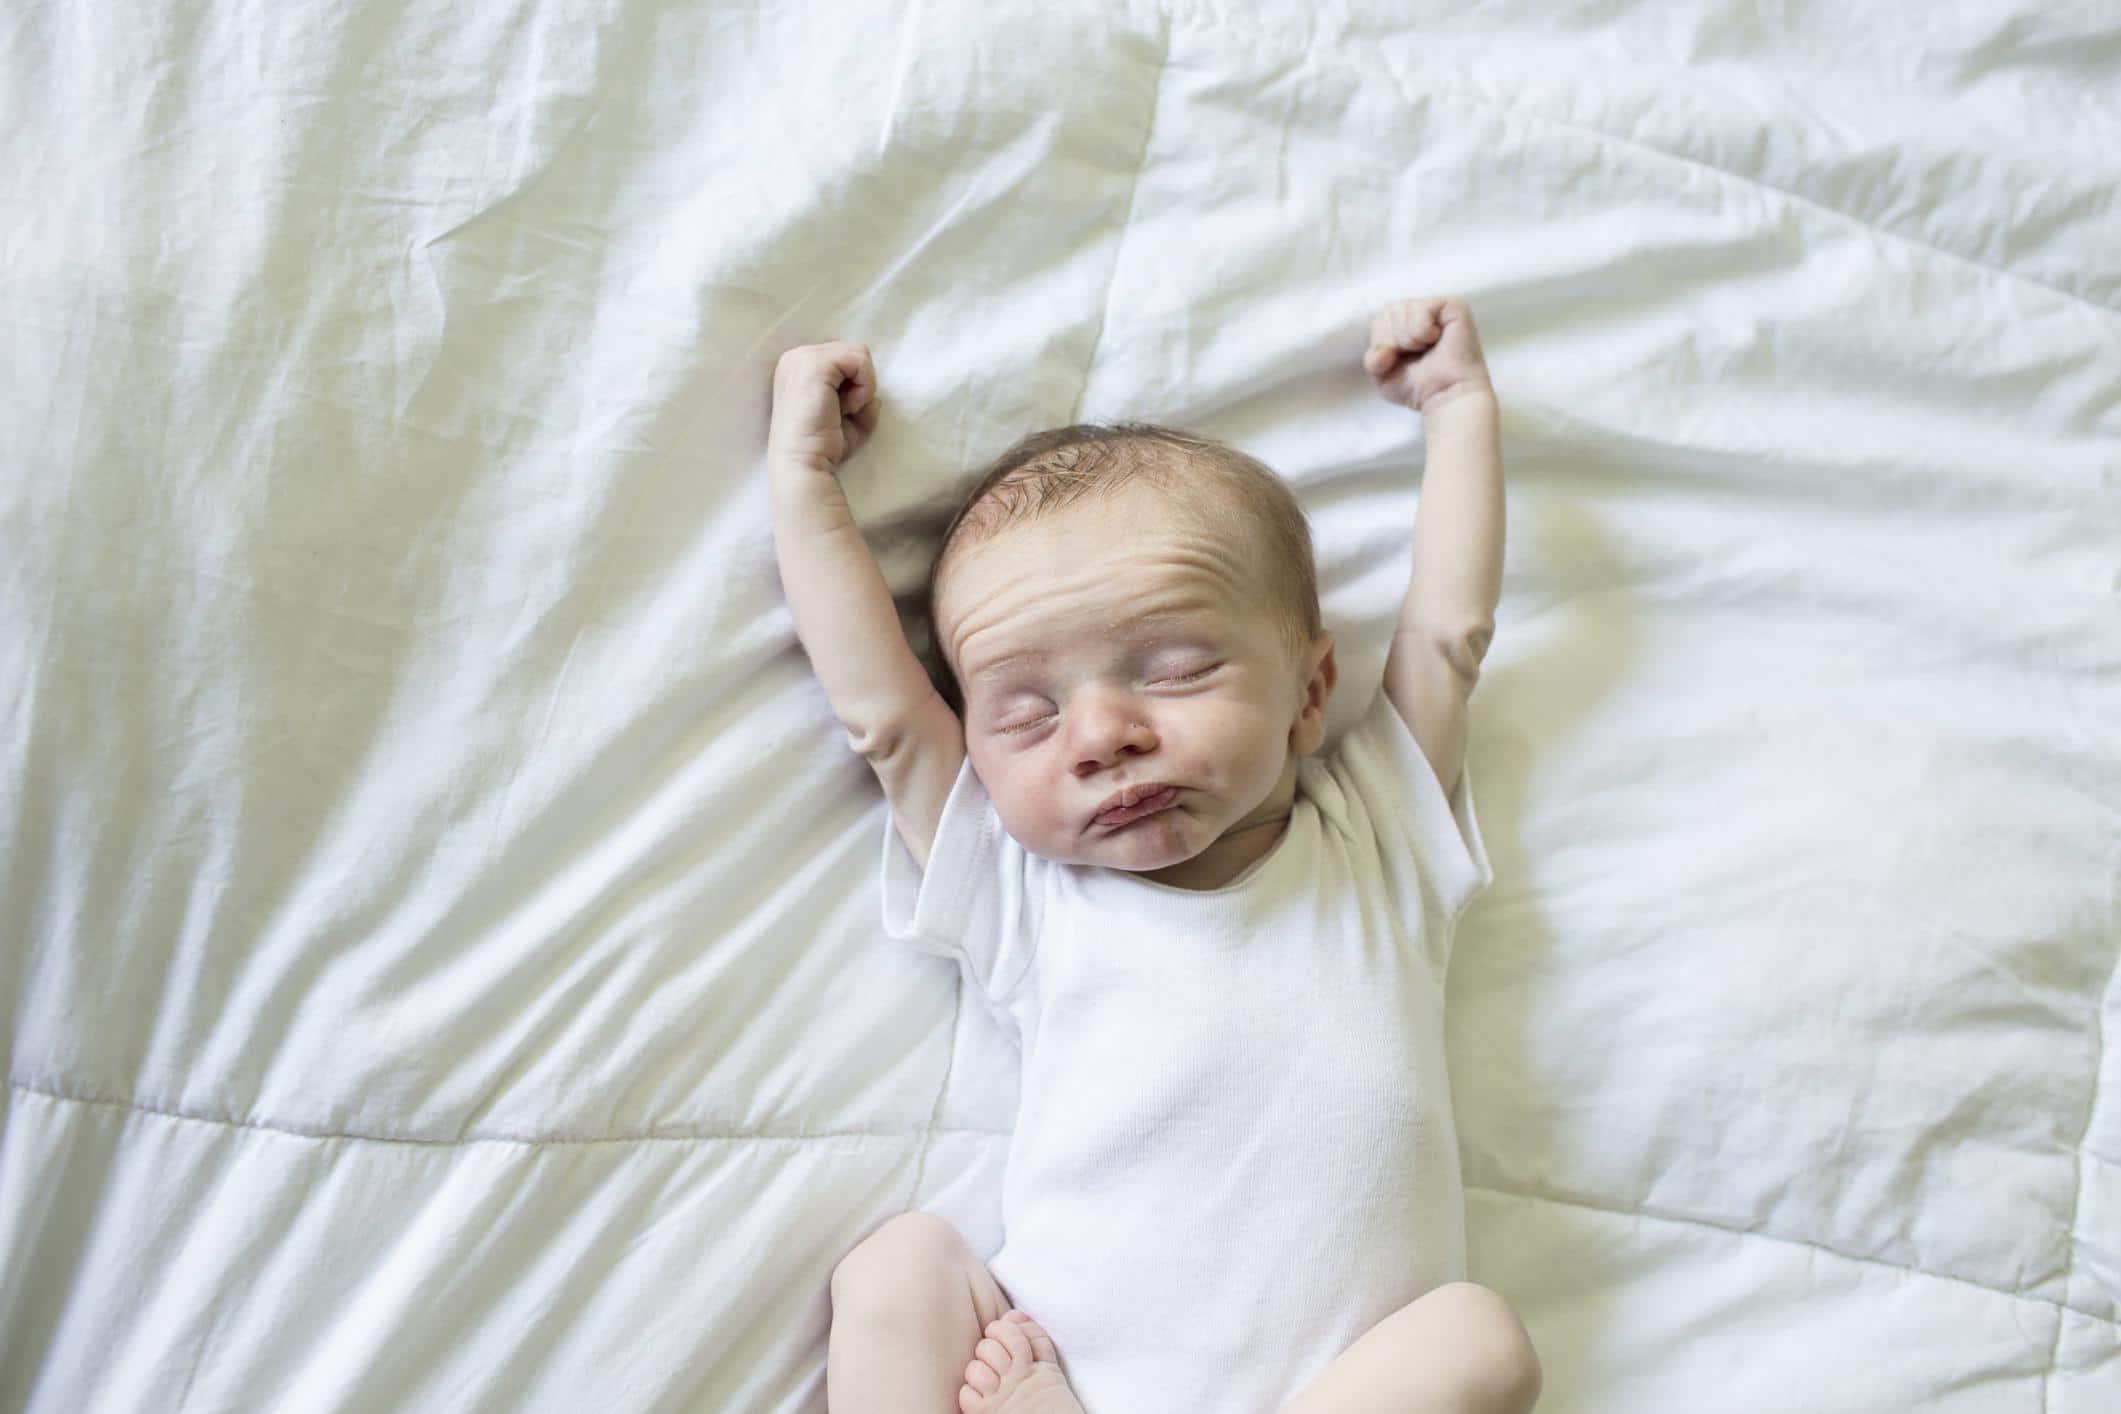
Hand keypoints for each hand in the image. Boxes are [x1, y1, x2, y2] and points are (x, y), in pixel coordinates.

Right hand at [770, 340, 881, 472]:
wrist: (803, 464)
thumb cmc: (823, 447)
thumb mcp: (849, 419)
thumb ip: (862, 401)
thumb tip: (877, 397)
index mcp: (798, 367)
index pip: (843, 359)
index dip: (852, 386)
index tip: (838, 413)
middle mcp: (796, 357)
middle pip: (853, 353)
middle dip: (859, 384)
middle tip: (843, 412)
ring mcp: (803, 358)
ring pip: (859, 354)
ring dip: (862, 386)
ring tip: (843, 410)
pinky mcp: (815, 365)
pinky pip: (860, 362)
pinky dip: (864, 387)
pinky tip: (847, 407)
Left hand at [1364, 297, 1493, 414]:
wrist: (1447, 397)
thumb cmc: (1420, 388)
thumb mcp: (1384, 376)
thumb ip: (1373, 359)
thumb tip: (1383, 351)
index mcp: (1405, 322)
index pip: (1380, 318)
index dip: (1383, 343)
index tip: (1401, 360)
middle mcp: (1422, 311)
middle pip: (1389, 311)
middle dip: (1395, 340)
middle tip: (1417, 356)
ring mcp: (1438, 307)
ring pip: (1403, 310)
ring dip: (1409, 339)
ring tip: (1428, 350)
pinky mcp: (1454, 305)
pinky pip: (1421, 309)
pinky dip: (1422, 331)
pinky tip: (1437, 340)